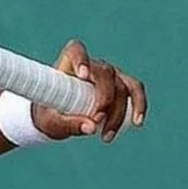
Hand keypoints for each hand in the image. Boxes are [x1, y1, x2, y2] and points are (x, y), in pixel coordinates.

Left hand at [31, 39, 147, 142]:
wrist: (56, 117)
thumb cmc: (49, 113)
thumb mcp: (50, 121)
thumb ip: (67, 123)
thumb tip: (91, 127)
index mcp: (68, 63)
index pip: (76, 51)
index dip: (81, 60)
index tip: (82, 75)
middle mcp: (92, 65)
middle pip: (106, 74)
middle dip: (104, 99)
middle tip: (95, 123)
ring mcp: (109, 74)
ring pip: (122, 86)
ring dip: (118, 112)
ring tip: (106, 136)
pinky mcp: (121, 86)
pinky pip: (134, 91)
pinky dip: (138, 106)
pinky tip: (137, 123)